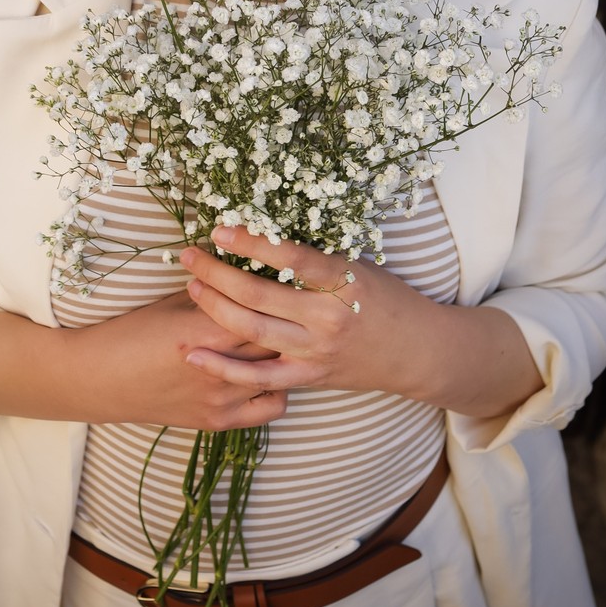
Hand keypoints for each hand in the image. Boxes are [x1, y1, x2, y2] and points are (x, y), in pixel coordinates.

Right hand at [68, 288, 287, 430]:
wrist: (102, 378)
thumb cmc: (133, 331)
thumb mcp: (174, 301)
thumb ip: (214, 288)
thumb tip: (248, 266)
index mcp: (206, 330)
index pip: (263, 307)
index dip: (276, 292)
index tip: (285, 280)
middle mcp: (219, 368)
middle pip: (276, 340)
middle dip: (284, 322)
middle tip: (291, 306)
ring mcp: (221, 399)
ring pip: (279, 373)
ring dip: (283, 354)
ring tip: (281, 336)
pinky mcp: (219, 422)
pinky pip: (271, 407)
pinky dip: (275, 389)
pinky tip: (263, 371)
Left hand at [178, 226, 431, 398]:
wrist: (416, 352)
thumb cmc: (386, 298)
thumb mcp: (358, 266)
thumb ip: (317, 258)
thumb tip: (265, 232)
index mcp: (343, 281)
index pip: (290, 257)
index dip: (252, 243)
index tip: (220, 229)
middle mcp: (327, 318)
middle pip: (259, 294)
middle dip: (217, 272)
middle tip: (189, 254)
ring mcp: (316, 351)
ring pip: (252, 330)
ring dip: (214, 307)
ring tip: (191, 286)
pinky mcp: (309, 377)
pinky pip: (259, 377)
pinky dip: (224, 368)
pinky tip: (194, 353)